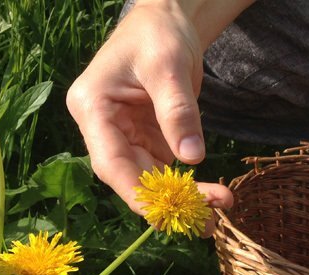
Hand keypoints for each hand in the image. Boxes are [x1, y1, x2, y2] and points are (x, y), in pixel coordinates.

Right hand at [67, 1, 251, 234]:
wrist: (166, 18)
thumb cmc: (158, 32)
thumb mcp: (168, 66)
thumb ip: (178, 111)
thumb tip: (192, 158)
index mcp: (92, 106)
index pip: (109, 161)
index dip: (136, 193)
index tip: (166, 215)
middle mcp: (102, 126)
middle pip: (130, 176)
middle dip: (167, 201)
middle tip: (205, 220)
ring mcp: (123, 134)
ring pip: (148, 177)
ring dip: (181, 197)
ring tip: (217, 212)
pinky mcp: (145, 137)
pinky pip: (163, 168)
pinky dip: (186, 183)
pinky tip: (211, 196)